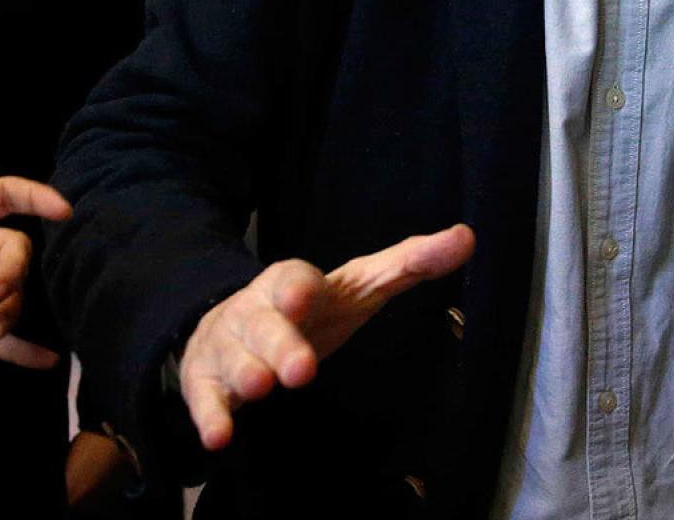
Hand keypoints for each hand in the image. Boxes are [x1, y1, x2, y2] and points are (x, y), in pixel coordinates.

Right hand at [179, 224, 475, 450]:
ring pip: (233, 357)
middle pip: (265, 323)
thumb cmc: (310, 309)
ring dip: (246, 371)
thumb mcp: (359, 286)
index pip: (294, 278)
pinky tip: (220, 437)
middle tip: (300, 370)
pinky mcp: (206, 381)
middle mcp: (256, 311)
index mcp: (293, 284)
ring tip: (261, 387)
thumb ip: (410, 264)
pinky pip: (205, 398)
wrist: (230, 325)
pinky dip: (212, 415)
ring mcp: (228, 346)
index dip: (298, 288)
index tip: (305, 296)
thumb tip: (468, 236)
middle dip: (280, 343)